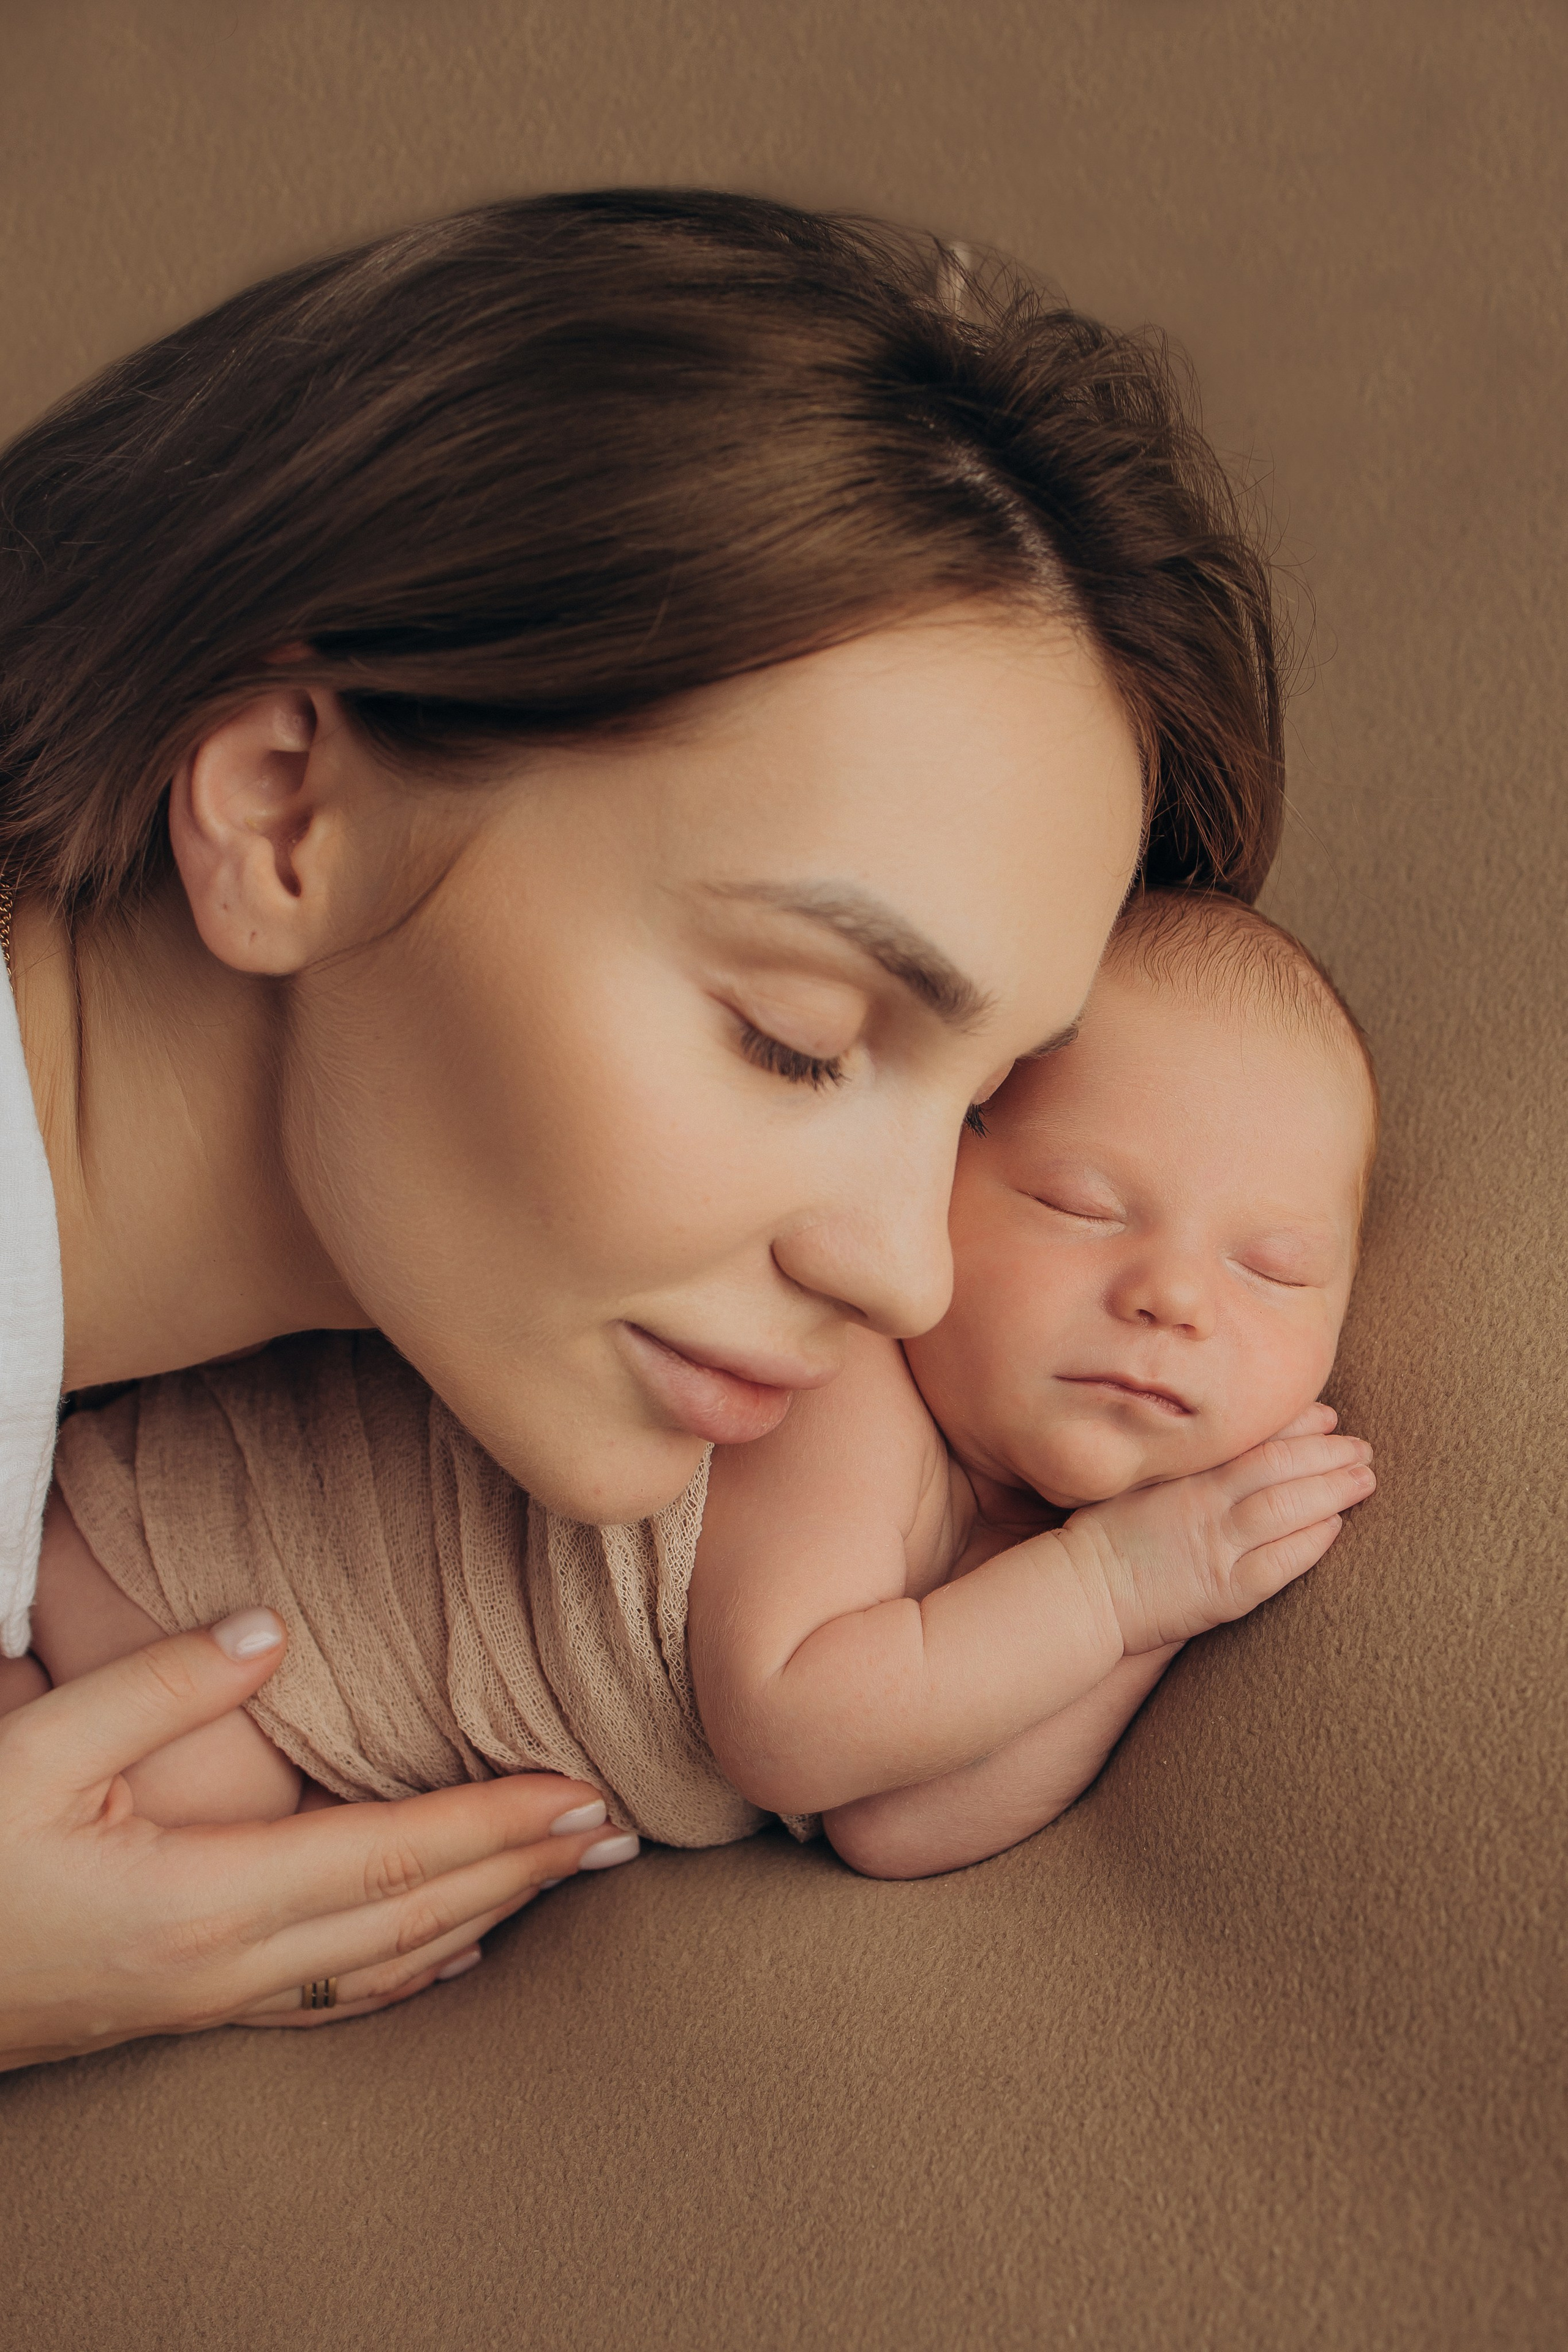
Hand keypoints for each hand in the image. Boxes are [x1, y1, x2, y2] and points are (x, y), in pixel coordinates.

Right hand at [0, 1610, 635, 2069]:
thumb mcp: (31, 1753)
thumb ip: (155, 1686)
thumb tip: (269, 1633)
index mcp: (205, 1902)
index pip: (392, 1856)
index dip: (495, 1825)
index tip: (580, 1793)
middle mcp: (229, 1966)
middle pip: (414, 1915)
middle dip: (523, 1870)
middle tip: (616, 1829)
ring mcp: (212, 2001)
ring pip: (386, 1961)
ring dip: (487, 1914)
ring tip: (565, 1875)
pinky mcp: (188, 2008)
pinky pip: (333, 1996)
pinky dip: (412, 1968)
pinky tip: (450, 1951)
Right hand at [1056, 1401, 1374, 1655]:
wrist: (1082, 1592)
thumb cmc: (1103, 1535)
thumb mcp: (1137, 1481)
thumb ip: (1178, 1460)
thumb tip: (1214, 1433)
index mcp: (1185, 1473)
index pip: (1252, 1438)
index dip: (1297, 1424)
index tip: (1327, 1414)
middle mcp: (1204, 1503)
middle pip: (1280, 1468)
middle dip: (1328, 1453)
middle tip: (1363, 1447)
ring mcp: (1217, 1547)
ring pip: (1288, 1509)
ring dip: (1333, 1491)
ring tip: (1365, 1479)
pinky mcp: (1224, 1592)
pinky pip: (1279, 1564)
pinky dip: (1311, 1543)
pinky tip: (1335, 1528)